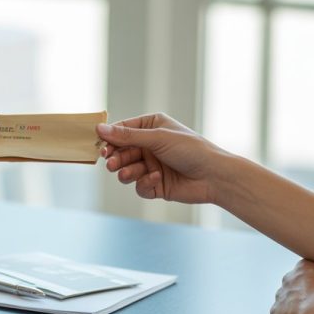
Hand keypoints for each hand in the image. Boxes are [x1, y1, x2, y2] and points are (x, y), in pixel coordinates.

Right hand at [97, 113, 222, 204]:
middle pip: (121, 152)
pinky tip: (156, 179)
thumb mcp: (157, 138)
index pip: (122, 130)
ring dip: (125, 172)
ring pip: (126, 170)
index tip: (100, 146)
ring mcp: (152, 166)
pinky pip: (139, 185)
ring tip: (126, 174)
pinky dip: (144, 183)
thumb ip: (127, 136)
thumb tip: (100, 129)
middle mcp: (150, 146)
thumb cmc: (190, 150)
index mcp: (151, 127)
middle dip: (115, 158)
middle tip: (109, 163)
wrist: (214, 176)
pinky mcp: (156, 185)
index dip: (110, 139)